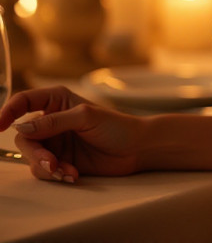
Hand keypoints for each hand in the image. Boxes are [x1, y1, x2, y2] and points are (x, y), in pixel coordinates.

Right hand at [0, 86, 144, 182]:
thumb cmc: (117, 125)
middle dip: (36, 154)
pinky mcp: (60, 160)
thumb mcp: (86, 117)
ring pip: (32, 158)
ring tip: (68, 171)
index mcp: (57, 100)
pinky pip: (45, 170)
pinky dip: (56, 174)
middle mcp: (52, 120)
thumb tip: (21, 127)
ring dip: (48, 167)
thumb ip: (54, 121)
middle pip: (24, 138)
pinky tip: (72, 174)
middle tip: (52, 164)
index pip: (23, 101)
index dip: (7, 111)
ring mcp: (55, 141)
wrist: (136, 149)